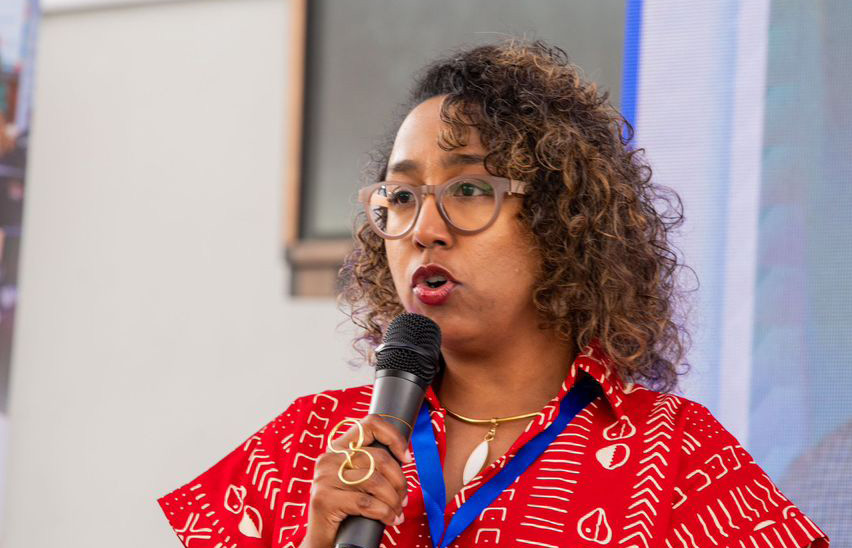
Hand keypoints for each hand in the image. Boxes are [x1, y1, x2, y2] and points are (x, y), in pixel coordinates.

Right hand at [300, 415, 411, 547]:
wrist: (322, 539)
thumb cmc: (346, 510)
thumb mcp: (358, 481)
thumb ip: (372, 466)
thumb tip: (404, 459)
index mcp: (338, 448)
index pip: (370, 423)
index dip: (394, 437)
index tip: (406, 458)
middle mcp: (329, 458)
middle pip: (378, 457)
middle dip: (399, 480)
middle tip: (404, 498)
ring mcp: (324, 478)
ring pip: (375, 481)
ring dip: (394, 500)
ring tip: (398, 512)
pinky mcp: (324, 499)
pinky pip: (366, 503)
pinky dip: (385, 513)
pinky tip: (390, 519)